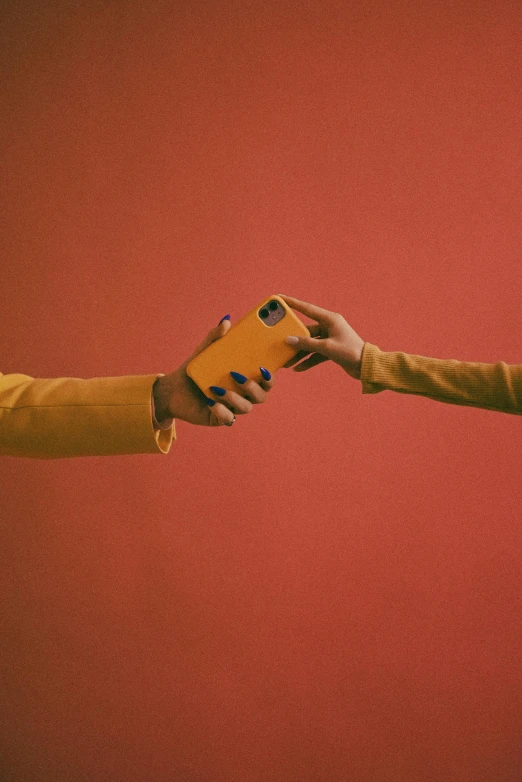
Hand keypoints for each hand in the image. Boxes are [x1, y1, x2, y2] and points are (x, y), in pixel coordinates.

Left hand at [153, 316, 274, 426]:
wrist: (173, 389)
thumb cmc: (195, 370)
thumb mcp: (203, 351)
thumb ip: (214, 337)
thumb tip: (226, 321)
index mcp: (245, 378)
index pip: (266, 380)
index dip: (270, 377)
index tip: (264, 368)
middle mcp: (243, 394)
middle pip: (261, 396)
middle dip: (253, 387)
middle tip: (236, 375)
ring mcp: (232, 408)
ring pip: (246, 408)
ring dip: (235, 399)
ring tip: (218, 389)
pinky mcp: (219, 418)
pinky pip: (228, 419)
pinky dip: (221, 411)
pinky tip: (211, 402)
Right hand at [277, 294, 364, 379]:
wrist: (367, 366)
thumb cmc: (351, 352)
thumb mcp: (327, 348)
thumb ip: (307, 344)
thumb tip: (290, 340)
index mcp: (330, 319)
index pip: (307, 309)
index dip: (292, 303)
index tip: (280, 298)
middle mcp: (329, 326)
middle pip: (305, 330)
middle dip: (293, 337)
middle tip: (280, 339)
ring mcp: (329, 338)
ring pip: (309, 344)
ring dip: (299, 353)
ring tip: (288, 361)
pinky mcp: (330, 349)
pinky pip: (315, 353)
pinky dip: (308, 360)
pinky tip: (298, 368)